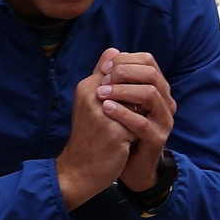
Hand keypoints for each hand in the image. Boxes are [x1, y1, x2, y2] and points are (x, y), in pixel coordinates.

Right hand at [56, 66, 134, 208]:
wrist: (79, 170)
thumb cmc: (88, 135)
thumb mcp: (89, 101)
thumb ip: (101, 75)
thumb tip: (114, 50)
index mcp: (87, 86)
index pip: (121, 71)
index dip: (130, 86)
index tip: (126, 102)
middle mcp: (94, 96)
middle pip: (132, 86)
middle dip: (137, 100)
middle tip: (129, 117)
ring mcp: (104, 114)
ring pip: (139, 104)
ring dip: (138, 116)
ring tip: (125, 130)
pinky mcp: (116, 133)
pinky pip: (140, 124)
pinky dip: (138, 132)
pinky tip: (127, 143)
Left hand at [96, 47, 173, 191]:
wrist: (126, 165)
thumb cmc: (120, 130)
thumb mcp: (115, 99)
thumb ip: (113, 77)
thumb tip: (110, 51)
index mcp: (158, 88)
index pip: (148, 62)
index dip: (125, 60)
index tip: (103, 67)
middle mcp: (165, 101)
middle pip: (151, 74)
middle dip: (124, 72)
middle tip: (102, 77)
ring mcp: (164, 120)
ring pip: (150, 94)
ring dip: (123, 90)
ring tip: (102, 94)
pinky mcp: (158, 138)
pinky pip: (143, 122)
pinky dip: (123, 113)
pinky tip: (106, 109)